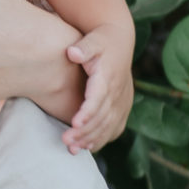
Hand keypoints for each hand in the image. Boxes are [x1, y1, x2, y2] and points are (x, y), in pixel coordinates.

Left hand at [61, 22, 134, 156]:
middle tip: (66, 141)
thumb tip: (72, 53)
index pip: (98, 99)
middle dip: (85, 132)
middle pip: (102, 117)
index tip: (74, 124)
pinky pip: (114, 128)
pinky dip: (102, 139)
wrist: (120, 42)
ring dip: (91, 139)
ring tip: (72, 148)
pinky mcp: (122, 108)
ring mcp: (122, 102)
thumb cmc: (101, 41)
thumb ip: (83, 47)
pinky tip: (88, 147)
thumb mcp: (93, 40)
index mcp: (108, 77)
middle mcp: (117, 93)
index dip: (87, 112)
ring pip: (108, 126)